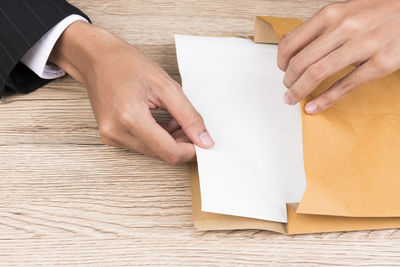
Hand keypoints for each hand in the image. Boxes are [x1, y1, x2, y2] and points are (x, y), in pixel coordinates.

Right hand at [50, 21, 213, 163]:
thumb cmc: (127, 64)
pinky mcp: (111, 137)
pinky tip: (161, 121)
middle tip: (189, 124)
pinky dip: (156, 137)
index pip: (169, 152)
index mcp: (131, 118)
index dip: (190, 150)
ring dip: (169, 140)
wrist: (96, 58)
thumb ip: (189, 116)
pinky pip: (142, 146)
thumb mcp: (166, 86)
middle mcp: (117, 133)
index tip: (202, 141)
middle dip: (181, 143)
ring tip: (174, 118)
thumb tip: (204, 141)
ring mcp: (111, 137)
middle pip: (161, 154)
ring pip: (153, 152)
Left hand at [278, 0, 399, 113]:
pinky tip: (313, 107)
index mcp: (332, 14)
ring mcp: (364, 45)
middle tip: (288, 88)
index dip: (280, 62)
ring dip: (299, 91)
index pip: (291, 43)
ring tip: (293, 98)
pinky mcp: (381, 63)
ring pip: (317, 73)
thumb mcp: (345, 11)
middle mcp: (345, 27)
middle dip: (288, 80)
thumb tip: (290, 44)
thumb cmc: (379, 13)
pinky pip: (345, 86)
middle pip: (301, 61)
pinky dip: (324, 100)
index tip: (282, 70)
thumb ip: (319, 29)